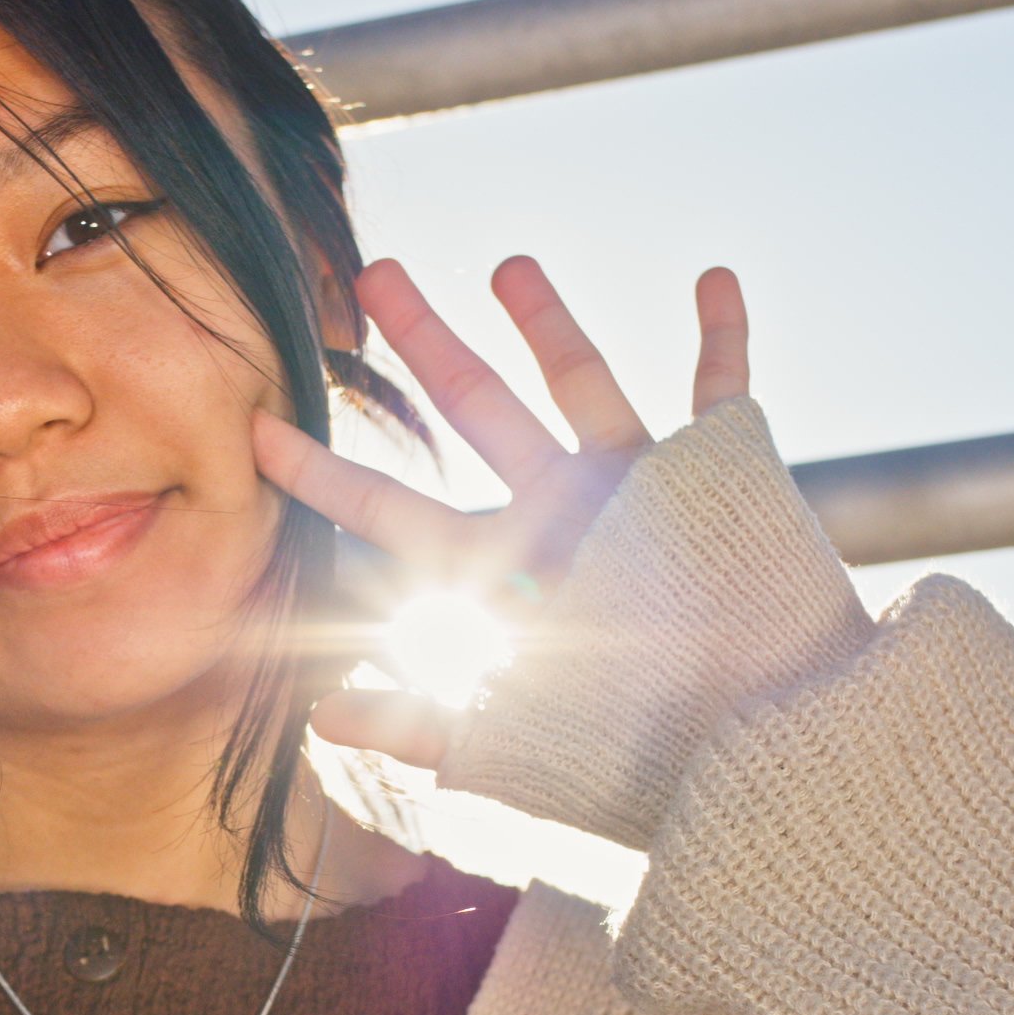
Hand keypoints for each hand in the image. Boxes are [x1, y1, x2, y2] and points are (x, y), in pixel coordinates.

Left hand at [254, 254, 750, 768]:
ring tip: (507, 262)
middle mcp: (559, 514)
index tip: (255, 427)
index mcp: (500, 565)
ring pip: (582, 382)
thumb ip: (418, 724)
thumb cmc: (635, 752)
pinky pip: (720, 391)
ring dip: (549, 323)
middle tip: (373, 272)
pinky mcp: (716, 476)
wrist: (759, 746)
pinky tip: (714, 277)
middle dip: (426, 340)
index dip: (319, 471)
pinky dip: (722, 336)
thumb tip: (315, 718)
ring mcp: (637, 489)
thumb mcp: (515, 738)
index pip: (387, 506)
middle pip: (476, 409)